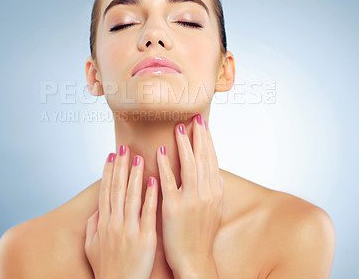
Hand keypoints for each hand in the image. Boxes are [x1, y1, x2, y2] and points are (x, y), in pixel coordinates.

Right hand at [85, 146, 158, 278]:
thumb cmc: (107, 269)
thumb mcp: (91, 246)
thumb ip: (93, 225)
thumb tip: (96, 209)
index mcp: (103, 222)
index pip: (106, 191)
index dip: (108, 171)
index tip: (111, 155)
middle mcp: (114, 222)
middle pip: (117, 188)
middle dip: (120, 166)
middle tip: (124, 147)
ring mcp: (129, 229)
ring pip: (131, 196)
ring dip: (134, 175)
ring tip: (138, 157)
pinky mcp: (145, 238)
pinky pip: (147, 213)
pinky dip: (150, 196)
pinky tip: (153, 180)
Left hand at [156, 114, 223, 274]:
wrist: (194, 259)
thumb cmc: (201, 234)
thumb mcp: (214, 209)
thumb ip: (215, 188)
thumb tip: (215, 171)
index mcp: (215, 191)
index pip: (212, 158)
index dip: (207, 139)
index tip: (202, 123)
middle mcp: (206, 193)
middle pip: (203, 157)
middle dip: (198, 135)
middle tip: (194, 117)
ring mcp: (191, 200)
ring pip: (190, 165)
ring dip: (184, 145)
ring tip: (178, 128)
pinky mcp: (174, 208)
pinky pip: (169, 182)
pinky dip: (166, 165)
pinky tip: (161, 151)